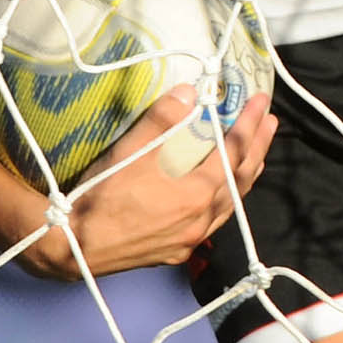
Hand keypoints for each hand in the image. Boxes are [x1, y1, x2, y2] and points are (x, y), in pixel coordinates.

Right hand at [24, 89, 274, 279]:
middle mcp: (201, 220)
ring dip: (244, 174)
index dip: (249, 125)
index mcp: (195, 194)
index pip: (234, 152)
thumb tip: (190, 92)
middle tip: (268, 121)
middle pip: (241, 180)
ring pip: (230, 203)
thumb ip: (162, 121)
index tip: (260, 102)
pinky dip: (225, 197)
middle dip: (258, 148)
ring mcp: (191, 239)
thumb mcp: (129, 152)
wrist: (74, 248)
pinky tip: (221, 190)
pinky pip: (214, 219)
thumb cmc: (100, 198)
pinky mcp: (177, 251)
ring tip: (253, 152)